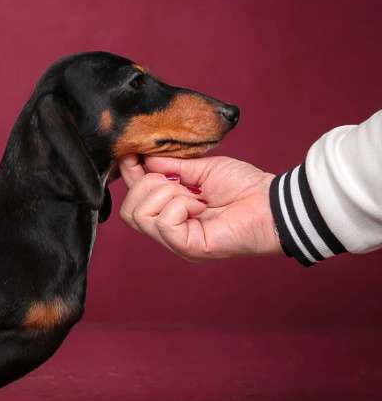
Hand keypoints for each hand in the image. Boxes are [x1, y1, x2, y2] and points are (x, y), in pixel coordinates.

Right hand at [117, 154, 280, 260]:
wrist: (272, 202)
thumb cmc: (245, 187)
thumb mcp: (201, 168)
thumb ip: (172, 166)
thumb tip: (143, 158)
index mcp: (170, 211)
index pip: (133, 199)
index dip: (128, 175)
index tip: (131, 154)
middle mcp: (168, 229)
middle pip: (128, 211)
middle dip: (148, 185)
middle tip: (182, 184)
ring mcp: (175, 241)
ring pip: (140, 216)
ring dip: (167, 195)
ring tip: (195, 196)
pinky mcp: (186, 246)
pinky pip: (164, 222)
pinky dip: (180, 206)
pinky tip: (200, 206)